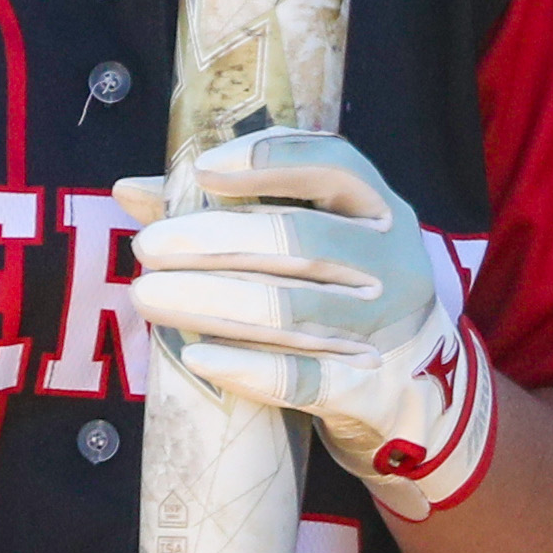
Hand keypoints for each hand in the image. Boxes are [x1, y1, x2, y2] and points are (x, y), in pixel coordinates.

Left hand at [115, 132, 496, 521]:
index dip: (270, 161)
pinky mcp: (368, 390)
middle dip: (216, 241)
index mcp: (377, 210)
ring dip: (214, 301)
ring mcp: (385, 328)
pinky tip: (199, 356)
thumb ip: (225, 212)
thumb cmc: (341, 295)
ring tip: (148, 295)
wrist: (421, 390)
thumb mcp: (310, 242)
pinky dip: (251, 367)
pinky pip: (306, 378)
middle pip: (302, 240)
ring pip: (294, 309)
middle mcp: (391, 262)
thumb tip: (130, 190)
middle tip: (148, 246)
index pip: (334, 165)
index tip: (201, 169)